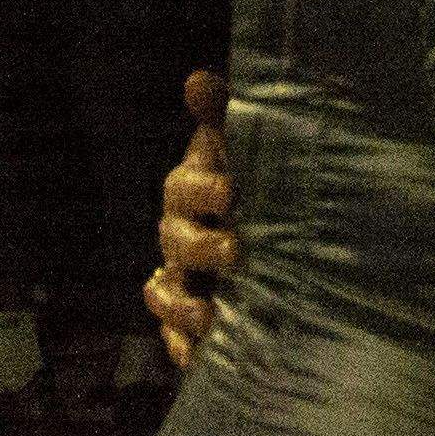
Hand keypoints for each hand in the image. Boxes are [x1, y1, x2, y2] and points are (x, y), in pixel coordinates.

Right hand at [146, 68, 234, 368]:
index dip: (203, 189)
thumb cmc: (253, 181)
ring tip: (210, 315)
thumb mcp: (243, 147)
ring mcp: (180, 277)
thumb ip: (222, 114)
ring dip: (182, 304)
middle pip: (176, 241)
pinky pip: (172, 335)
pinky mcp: (187, 318)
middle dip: (201, 247)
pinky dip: (181, 347)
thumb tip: (195, 77)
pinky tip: (196, 358)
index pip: (185, 188)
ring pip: (165, 291)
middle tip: (236, 252)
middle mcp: (179, 233)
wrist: (269, 240)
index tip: (232, 192)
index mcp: (192, 190)